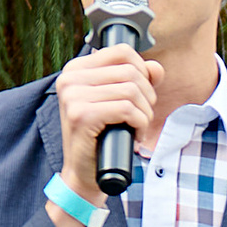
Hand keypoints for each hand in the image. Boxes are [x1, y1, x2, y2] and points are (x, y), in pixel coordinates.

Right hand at [53, 43, 157, 215]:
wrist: (84, 173)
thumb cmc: (102, 136)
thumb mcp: (119, 102)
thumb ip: (138, 80)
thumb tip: (156, 68)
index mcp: (75, 69)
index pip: (121, 52)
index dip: (142, 71)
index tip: (142, 94)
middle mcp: (69, 78)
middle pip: (130, 71)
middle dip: (147, 96)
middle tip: (141, 116)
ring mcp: (73, 96)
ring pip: (131, 91)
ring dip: (145, 112)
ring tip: (138, 127)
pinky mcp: (81, 115)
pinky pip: (127, 109)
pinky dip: (140, 124)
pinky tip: (135, 135)